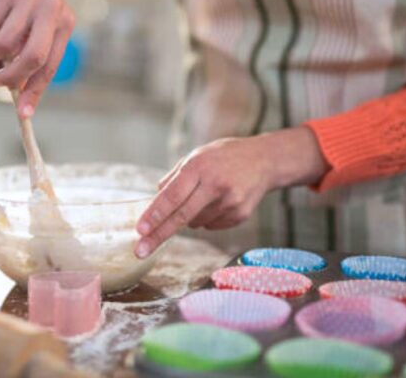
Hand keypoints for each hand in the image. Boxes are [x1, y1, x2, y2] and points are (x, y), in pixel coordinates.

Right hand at [0, 0, 74, 117]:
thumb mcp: (38, 24)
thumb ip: (31, 53)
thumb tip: (18, 93)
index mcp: (64, 23)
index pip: (51, 66)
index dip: (35, 91)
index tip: (23, 113)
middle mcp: (52, 11)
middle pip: (34, 58)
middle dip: (13, 77)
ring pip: (5, 44)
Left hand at [134, 127, 328, 258]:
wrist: (265, 160)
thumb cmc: (224, 157)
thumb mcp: (196, 155)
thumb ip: (174, 177)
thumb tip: (154, 201)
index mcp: (200, 166)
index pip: (173, 195)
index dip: (155, 214)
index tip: (140, 230)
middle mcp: (216, 185)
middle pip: (181, 217)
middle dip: (158, 235)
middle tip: (140, 250)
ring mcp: (230, 202)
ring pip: (195, 223)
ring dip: (189, 217)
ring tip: (204, 196)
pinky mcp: (240, 215)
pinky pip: (210, 225)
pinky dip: (206, 218)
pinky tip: (218, 202)